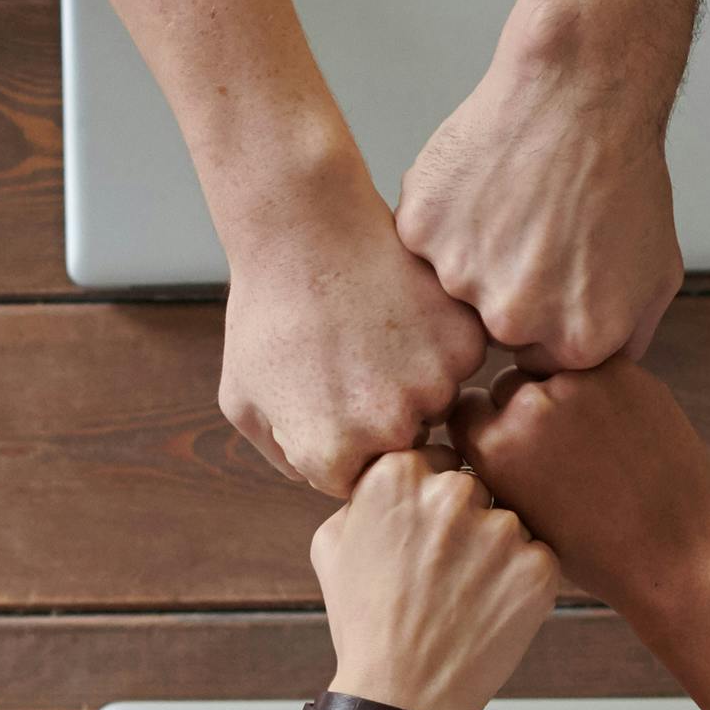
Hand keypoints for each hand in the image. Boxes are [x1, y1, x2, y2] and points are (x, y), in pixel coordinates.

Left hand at [217, 198, 485, 493]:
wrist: (305, 228)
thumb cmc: (266, 313)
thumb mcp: (243, 399)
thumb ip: (284, 457)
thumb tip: (326, 481)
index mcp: (333, 456)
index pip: (357, 480)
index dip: (343, 441)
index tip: (330, 399)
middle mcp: (392, 431)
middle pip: (405, 447)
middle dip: (384, 416)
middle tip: (356, 359)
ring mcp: (436, 386)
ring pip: (438, 404)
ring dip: (416, 378)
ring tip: (375, 330)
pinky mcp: (466, 343)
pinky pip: (462, 361)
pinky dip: (440, 341)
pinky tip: (401, 309)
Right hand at [311, 451, 558, 709]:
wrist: (399, 695)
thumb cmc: (364, 621)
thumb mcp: (332, 544)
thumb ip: (364, 493)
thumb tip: (394, 471)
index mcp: (398, 474)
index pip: (441, 459)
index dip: (435, 500)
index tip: (428, 535)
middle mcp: (452, 492)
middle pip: (479, 488)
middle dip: (468, 522)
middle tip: (446, 573)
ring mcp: (500, 530)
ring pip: (510, 523)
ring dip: (496, 553)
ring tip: (465, 599)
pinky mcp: (538, 567)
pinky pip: (539, 557)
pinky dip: (521, 583)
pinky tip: (489, 611)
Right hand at [395, 35, 686, 367]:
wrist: (582, 93)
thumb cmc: (624, 177)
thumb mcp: (656, 272)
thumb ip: (623, 340)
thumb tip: (590, 375)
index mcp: (570, 344)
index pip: (535, 357)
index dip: (544, 311)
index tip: (554, 269)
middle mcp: (513, 320)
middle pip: (489, 326)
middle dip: (506, 285)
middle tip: (533, 227)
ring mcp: (460, 276)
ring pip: (451, 282)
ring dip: (472, 248)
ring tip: (512, 199)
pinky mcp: (421, 229)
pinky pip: (423, 239)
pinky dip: (445, 214)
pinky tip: (482, 181)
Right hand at [462, 363, 709, 634]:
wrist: (672, 556)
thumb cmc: (595, 552)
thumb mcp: (519, 517)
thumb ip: (494, 468)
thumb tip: (482, 430)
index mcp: (494, 448)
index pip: (467, 407)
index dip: (486, 425)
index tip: (508, 440)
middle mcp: (530, 407)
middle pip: (509, 384)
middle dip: (525, 407)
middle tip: (559, 442)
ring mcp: (580, 384)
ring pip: (555, 370)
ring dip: (566, 393)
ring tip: (595, 437)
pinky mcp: (624, 373)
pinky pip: (598, 366)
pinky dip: (606, 389)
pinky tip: (623, 428)